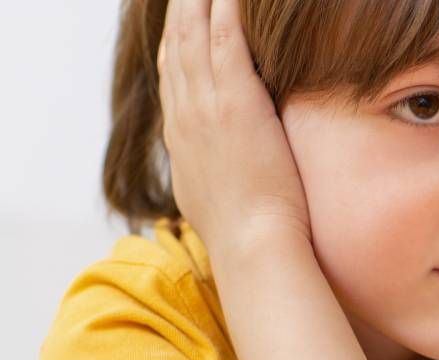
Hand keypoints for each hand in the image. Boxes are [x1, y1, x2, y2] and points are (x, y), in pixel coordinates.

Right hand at [157, 0, 309, 254]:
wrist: (253, 244)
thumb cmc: (247, 233)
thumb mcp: (214, 199)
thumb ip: (213, 173)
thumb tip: (219, 174)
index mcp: (181, 137)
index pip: (172, 75)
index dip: (176, 42)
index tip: (183, 20)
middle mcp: (185, 114)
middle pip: (176, 46)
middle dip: (183, 10)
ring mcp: (206, 105)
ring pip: (195, 34)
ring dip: (199, 1)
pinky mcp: (234, 100)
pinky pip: (226, 39)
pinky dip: (227, 9)